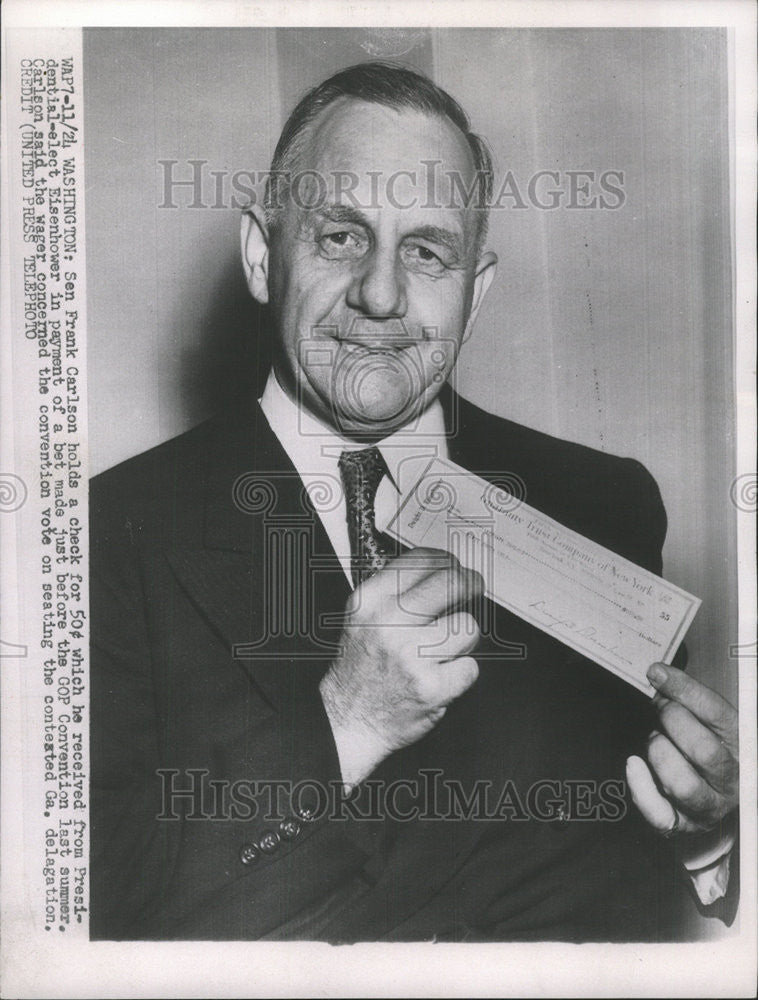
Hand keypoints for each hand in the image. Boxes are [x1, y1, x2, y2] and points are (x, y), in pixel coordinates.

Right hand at [320, 547, 483, 788]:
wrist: (348, 719)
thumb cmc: (361, 668)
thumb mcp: (363, 618)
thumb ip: (395, 592)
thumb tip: (441, 569)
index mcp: (370, 601)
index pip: (421, 560)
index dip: (447, 561)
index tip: (454, 566)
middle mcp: (388, 623)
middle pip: (452, 583)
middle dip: (470, 584)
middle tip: (473, 588)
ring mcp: (411, 655)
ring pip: (467, 626)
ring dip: (463, 639)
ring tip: (443, 650)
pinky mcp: (431, 686)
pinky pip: (470, 666)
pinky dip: (462, 673)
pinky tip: (441, 676)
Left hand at [626, 662, 738, 838]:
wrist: (713, 791)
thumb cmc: (706, 744)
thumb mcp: (709, 720)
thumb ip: (687, 699)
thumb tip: (657, 675)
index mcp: (743, 745)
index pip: (717, 714)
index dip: (684, 689)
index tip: (657, 673)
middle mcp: (732, 779)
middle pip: (703, 750)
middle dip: (672, 721)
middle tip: (661, 710)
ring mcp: (710, 805)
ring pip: (682, 784)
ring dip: (659, 753)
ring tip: (656, 740)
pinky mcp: (684, 824)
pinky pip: (660, 814)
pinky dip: (641, 789)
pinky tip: (634, 765)